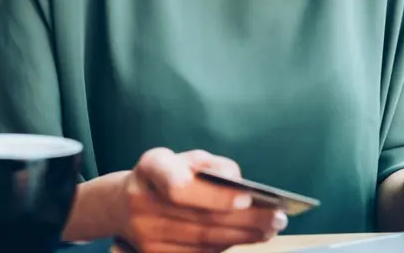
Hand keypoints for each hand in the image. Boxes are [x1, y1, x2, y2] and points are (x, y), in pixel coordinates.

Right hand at [117, 148, 287, 252]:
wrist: (125, 204)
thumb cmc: (169, 175)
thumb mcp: (188, 158)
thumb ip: (214, 165)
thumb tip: (237, 181)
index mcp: (151, 167)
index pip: (177, 183)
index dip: (213, 194)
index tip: (246, 196)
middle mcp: (141, 200)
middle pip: (199, 217)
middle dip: (245, 219)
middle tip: (277, 218)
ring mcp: (144, 232)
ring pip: (202, 239)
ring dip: (242, 235)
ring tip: (271, 228)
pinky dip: (226, 245)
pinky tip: (249, 237)